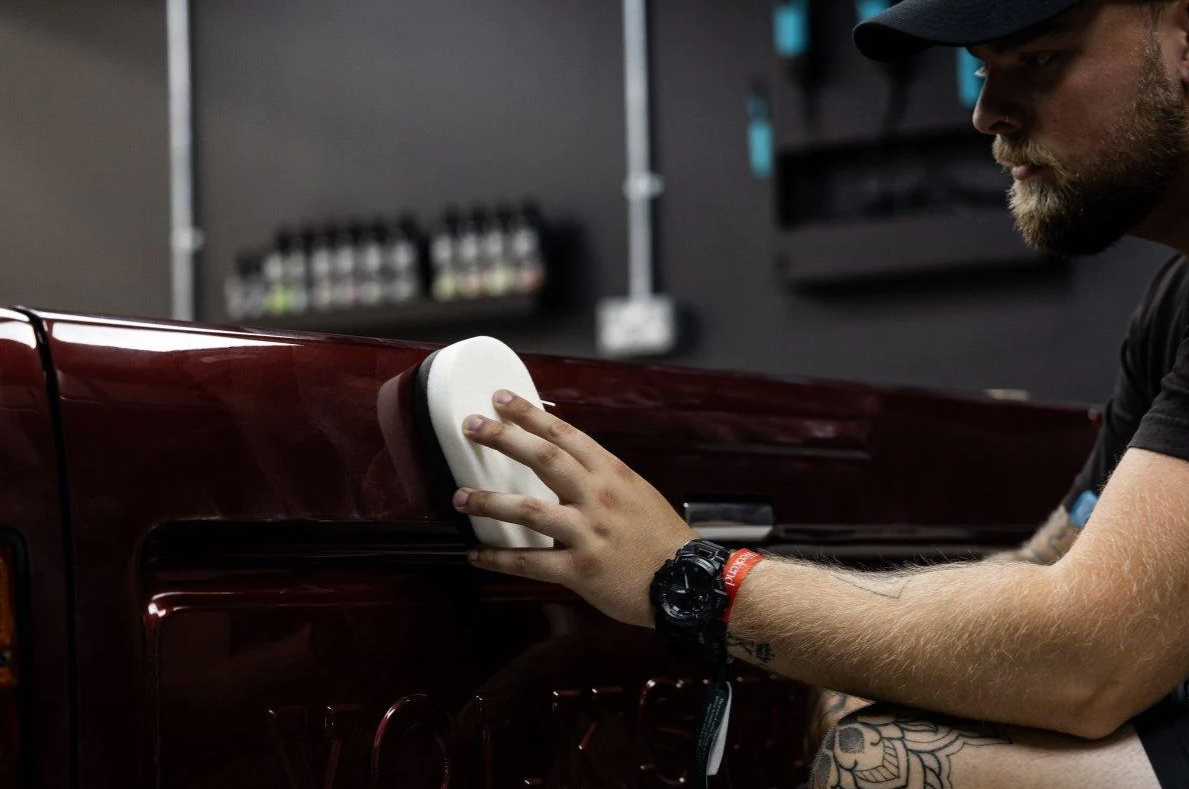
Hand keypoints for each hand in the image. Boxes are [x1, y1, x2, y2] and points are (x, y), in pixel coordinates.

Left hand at [454, 389, 696, 627]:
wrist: (687, 581)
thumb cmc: (661, 537)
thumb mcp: (636, 492)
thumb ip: (600, 477)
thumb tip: (563, 459)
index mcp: (612, 474)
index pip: (564, 435)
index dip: (529, 414)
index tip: (501, 399)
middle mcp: (598, 498)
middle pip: (542, 459)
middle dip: (502, 438)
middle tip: (472, 426)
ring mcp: (588, 533)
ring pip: (528, 510)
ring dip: (488, 501)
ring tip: (460, 497)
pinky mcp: (580, 570)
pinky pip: (530, 563)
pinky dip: (498, 558)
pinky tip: (476, 554)